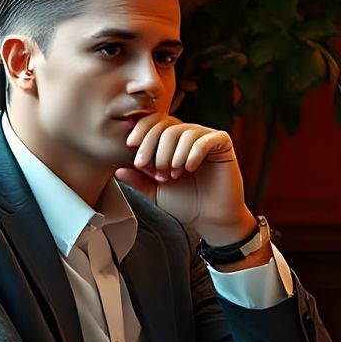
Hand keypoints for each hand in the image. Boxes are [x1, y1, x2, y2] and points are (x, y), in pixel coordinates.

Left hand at [116, 114, 254, 243]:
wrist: (210, 218)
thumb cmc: (185, 203)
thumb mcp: (155, 192)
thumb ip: (138, 180)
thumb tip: (117, 169)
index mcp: (172, 141)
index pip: (154, 123)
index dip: (141, 130)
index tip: (130, 147)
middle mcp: (189, 135)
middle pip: (167, 125)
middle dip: (155, 148)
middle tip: (156, 171)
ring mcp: (206, 138)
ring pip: (184, 132)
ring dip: (174, 154)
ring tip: (174, 174)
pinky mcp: (223, 144)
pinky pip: (205, 139)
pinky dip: (194, 153)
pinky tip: (189, 168)